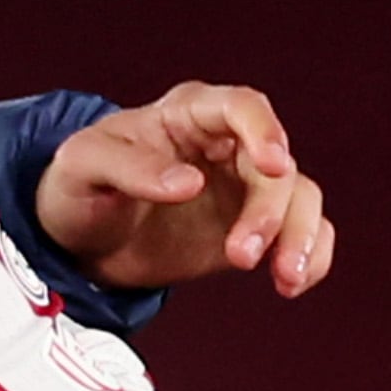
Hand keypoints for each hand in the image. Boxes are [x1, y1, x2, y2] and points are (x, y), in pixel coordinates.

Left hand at [33, 83, 333, 296]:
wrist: (79, 237)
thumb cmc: (78, 184)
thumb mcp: (83, 167)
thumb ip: (130, 169)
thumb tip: (189, 183)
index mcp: (187, 114)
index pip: (241, 106)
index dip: (264, 130)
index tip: (274, 163)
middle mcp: (227, 145)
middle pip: (275, 166)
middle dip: (270, 211)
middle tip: (241, 255)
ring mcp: (244, 187)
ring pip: (299, 198)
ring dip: (299, 237)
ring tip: (283, 278)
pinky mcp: (254, 226)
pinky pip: (301, 232)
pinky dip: (311, 256)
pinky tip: (292, 284)